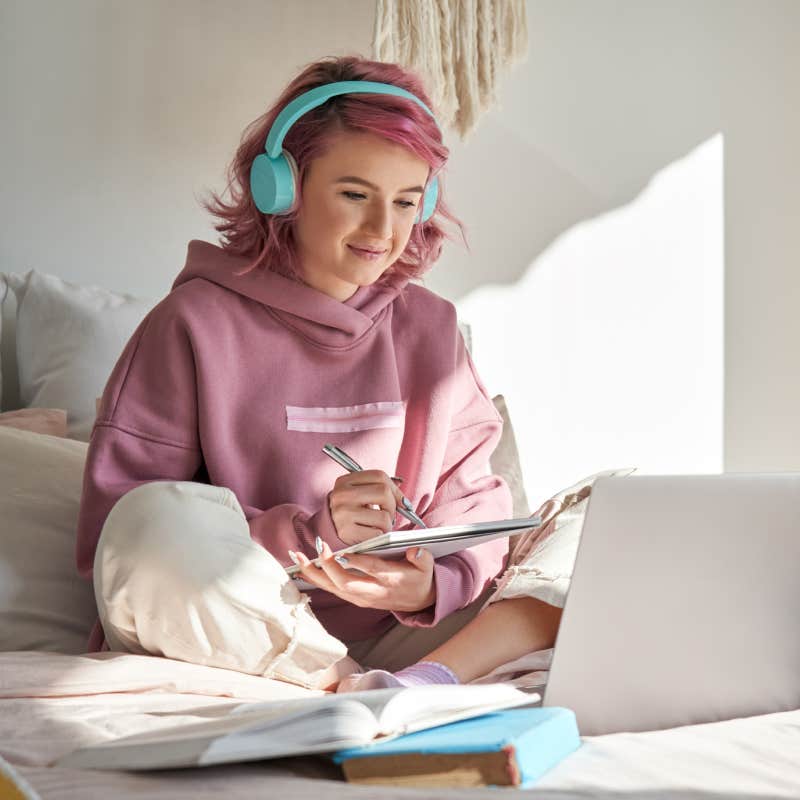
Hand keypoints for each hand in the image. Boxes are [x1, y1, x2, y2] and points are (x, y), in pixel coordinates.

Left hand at [289, 542, 435, 612]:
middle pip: (346, 583)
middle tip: (317, 548)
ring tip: (298, 557)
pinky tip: (302, 569)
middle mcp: (373, 591)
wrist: (419, 601)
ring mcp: (362, 597)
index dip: (357, 562)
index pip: (372, 570)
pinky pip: (331, 590)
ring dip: (314, 574)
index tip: (342, 552)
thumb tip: (415, 550)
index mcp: (391, 580)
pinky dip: (315, 579)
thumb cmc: (420, 578)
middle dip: (329, 567)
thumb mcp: (427, 567)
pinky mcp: (355, 598)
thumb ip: (422, 558)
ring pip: (334, 588)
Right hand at [328, 469, 406, 545]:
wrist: (330, 530)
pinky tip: (370, 535)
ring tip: (377, 526)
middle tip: (388, 515)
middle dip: (393, 507)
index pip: (379, 476)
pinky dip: (379, 536)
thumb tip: (405, 501)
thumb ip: (381, 489)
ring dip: (387, 525)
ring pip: (384, 516)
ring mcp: (342, 513)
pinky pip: (377, 534)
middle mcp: (342, 495)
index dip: (395, 490)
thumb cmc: (351, 511)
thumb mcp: (361, 494)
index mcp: (345, 481)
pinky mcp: (346, 532)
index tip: (401, 502)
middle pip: (384, 492)